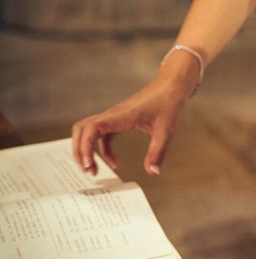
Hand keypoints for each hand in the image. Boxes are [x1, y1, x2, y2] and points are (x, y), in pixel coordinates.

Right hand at [71, 51, 198, 175]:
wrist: (172, 86)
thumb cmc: (168, 103)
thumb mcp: (165, 131)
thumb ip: (158, 153)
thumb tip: (153, 172)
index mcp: (121, 116)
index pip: (92, 129)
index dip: (85, 147)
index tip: (89, 164)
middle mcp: (113, 115)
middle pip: (82, 130)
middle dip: (79, 151)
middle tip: (87, 170)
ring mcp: (114, 116)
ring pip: (89, 131)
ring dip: (87, 150)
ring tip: (94, 169)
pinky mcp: (119, 119)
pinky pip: (103, 134)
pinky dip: (103, 149)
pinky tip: (114, 162)